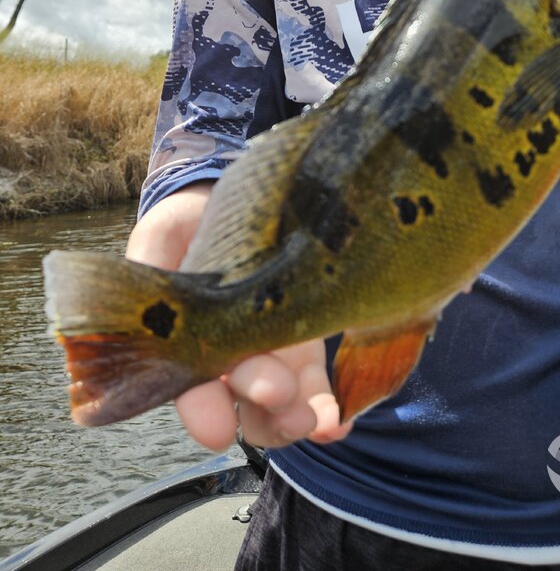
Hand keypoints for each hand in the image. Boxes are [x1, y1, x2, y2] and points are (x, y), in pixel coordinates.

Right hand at [126, 184, 352, 451]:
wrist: (238, 205)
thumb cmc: (189, 226)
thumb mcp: (162, 235)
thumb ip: (150, 260)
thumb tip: (144, 281)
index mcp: (182, 342)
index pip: (188, 386)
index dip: (201, 409)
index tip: (217, 430)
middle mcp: (225, 360)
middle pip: (243, 399)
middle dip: (261, 404)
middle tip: (279, 393)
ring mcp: (268, 357)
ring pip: (279, 406)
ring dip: (294, 417)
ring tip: (314, 418)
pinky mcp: (304, 348)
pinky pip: (316, 387)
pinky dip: (327, 408)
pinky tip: (337, 422)